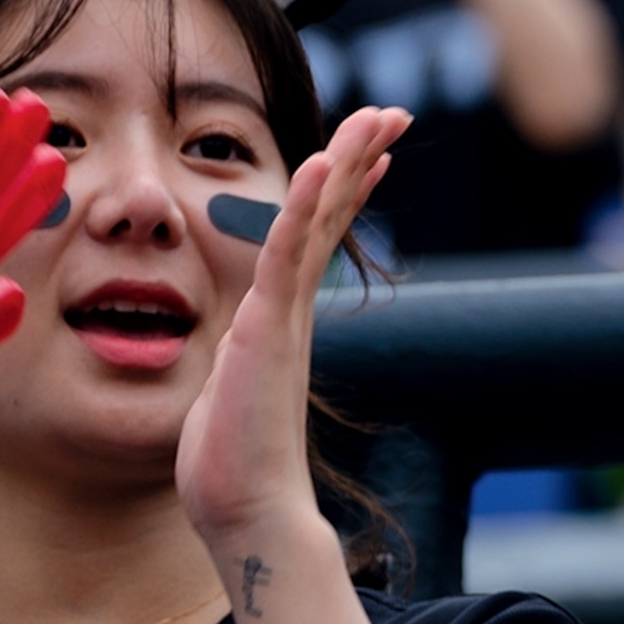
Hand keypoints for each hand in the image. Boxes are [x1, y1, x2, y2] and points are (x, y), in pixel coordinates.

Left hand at [176, 107, 409, 548]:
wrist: (249, 509)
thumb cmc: (232, 466)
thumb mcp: (228, 391)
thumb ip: (237, 362)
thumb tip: (236, 361)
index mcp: (283, 318)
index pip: (316, 236)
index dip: (343, 190)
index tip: (373, 153)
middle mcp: (292, 308)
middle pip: (332, 214)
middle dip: (361, 158)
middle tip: (394, 114)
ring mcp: (285, 313)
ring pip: (318, 219)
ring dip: (347, 161)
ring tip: (378, 117)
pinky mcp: (270, 324)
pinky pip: (288, 249)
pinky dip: (305, 203)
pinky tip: (321, 161)